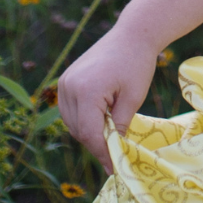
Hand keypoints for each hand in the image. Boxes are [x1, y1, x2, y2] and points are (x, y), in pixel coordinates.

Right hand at [56, 17, 158, 170]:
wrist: (132, 34)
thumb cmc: (137, 64)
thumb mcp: (133, 98)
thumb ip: (120, 126)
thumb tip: (114, 151)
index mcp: (86, 90)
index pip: (89, 133)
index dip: (102, 153)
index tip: (115, 167)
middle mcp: (68, 86)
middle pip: (78, 130)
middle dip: (96, 145)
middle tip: (115, 156)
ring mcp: (64, 82)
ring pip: (72, 122)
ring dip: (89, 134)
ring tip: (110, 139)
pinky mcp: (66, 80)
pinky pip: (70, 110)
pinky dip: (83, 120)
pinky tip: (101, 123)